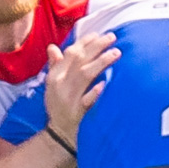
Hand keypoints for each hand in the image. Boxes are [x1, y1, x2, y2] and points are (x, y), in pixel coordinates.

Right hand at [43, 31, 119, 147]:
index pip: (70, 53)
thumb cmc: (58, 106)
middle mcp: (61, 84)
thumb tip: (52, 47)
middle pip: (79, 59)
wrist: (58, 133)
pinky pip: (86, 100)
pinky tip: (105, 84)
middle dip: (97, 46)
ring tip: (117, 53)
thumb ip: (55, 65)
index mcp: (54, 76)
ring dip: (101, 62)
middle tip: (113, 37)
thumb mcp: (52, 85)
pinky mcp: (76, 112)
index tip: (99, 34)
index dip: (85, 41)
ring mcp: (69, 98)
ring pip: (85, 75)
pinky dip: (95, 92)